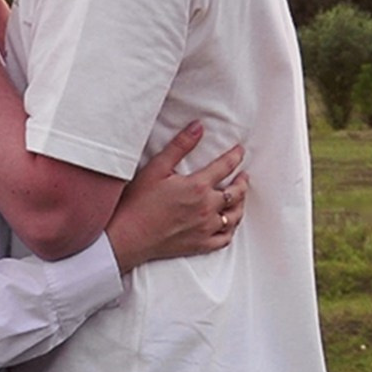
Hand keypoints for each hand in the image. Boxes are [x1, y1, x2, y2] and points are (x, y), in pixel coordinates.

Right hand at [105, 125, 247, 274]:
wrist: (128, 236)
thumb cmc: (138, 202)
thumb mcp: (157, 168)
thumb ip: (180, 146)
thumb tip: (198, 127)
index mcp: (198, 186)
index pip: (225, 167)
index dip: (235, 156)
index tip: (239, 151)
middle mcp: (207, 208)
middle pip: (235, 193)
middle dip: (242, 182)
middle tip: (243, 175)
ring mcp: (205, 228)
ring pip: (234, 216)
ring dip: (240, 204)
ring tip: (240, 197)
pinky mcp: (200, 245)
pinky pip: (225, 238)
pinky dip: (231, 229)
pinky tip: (229, 223)